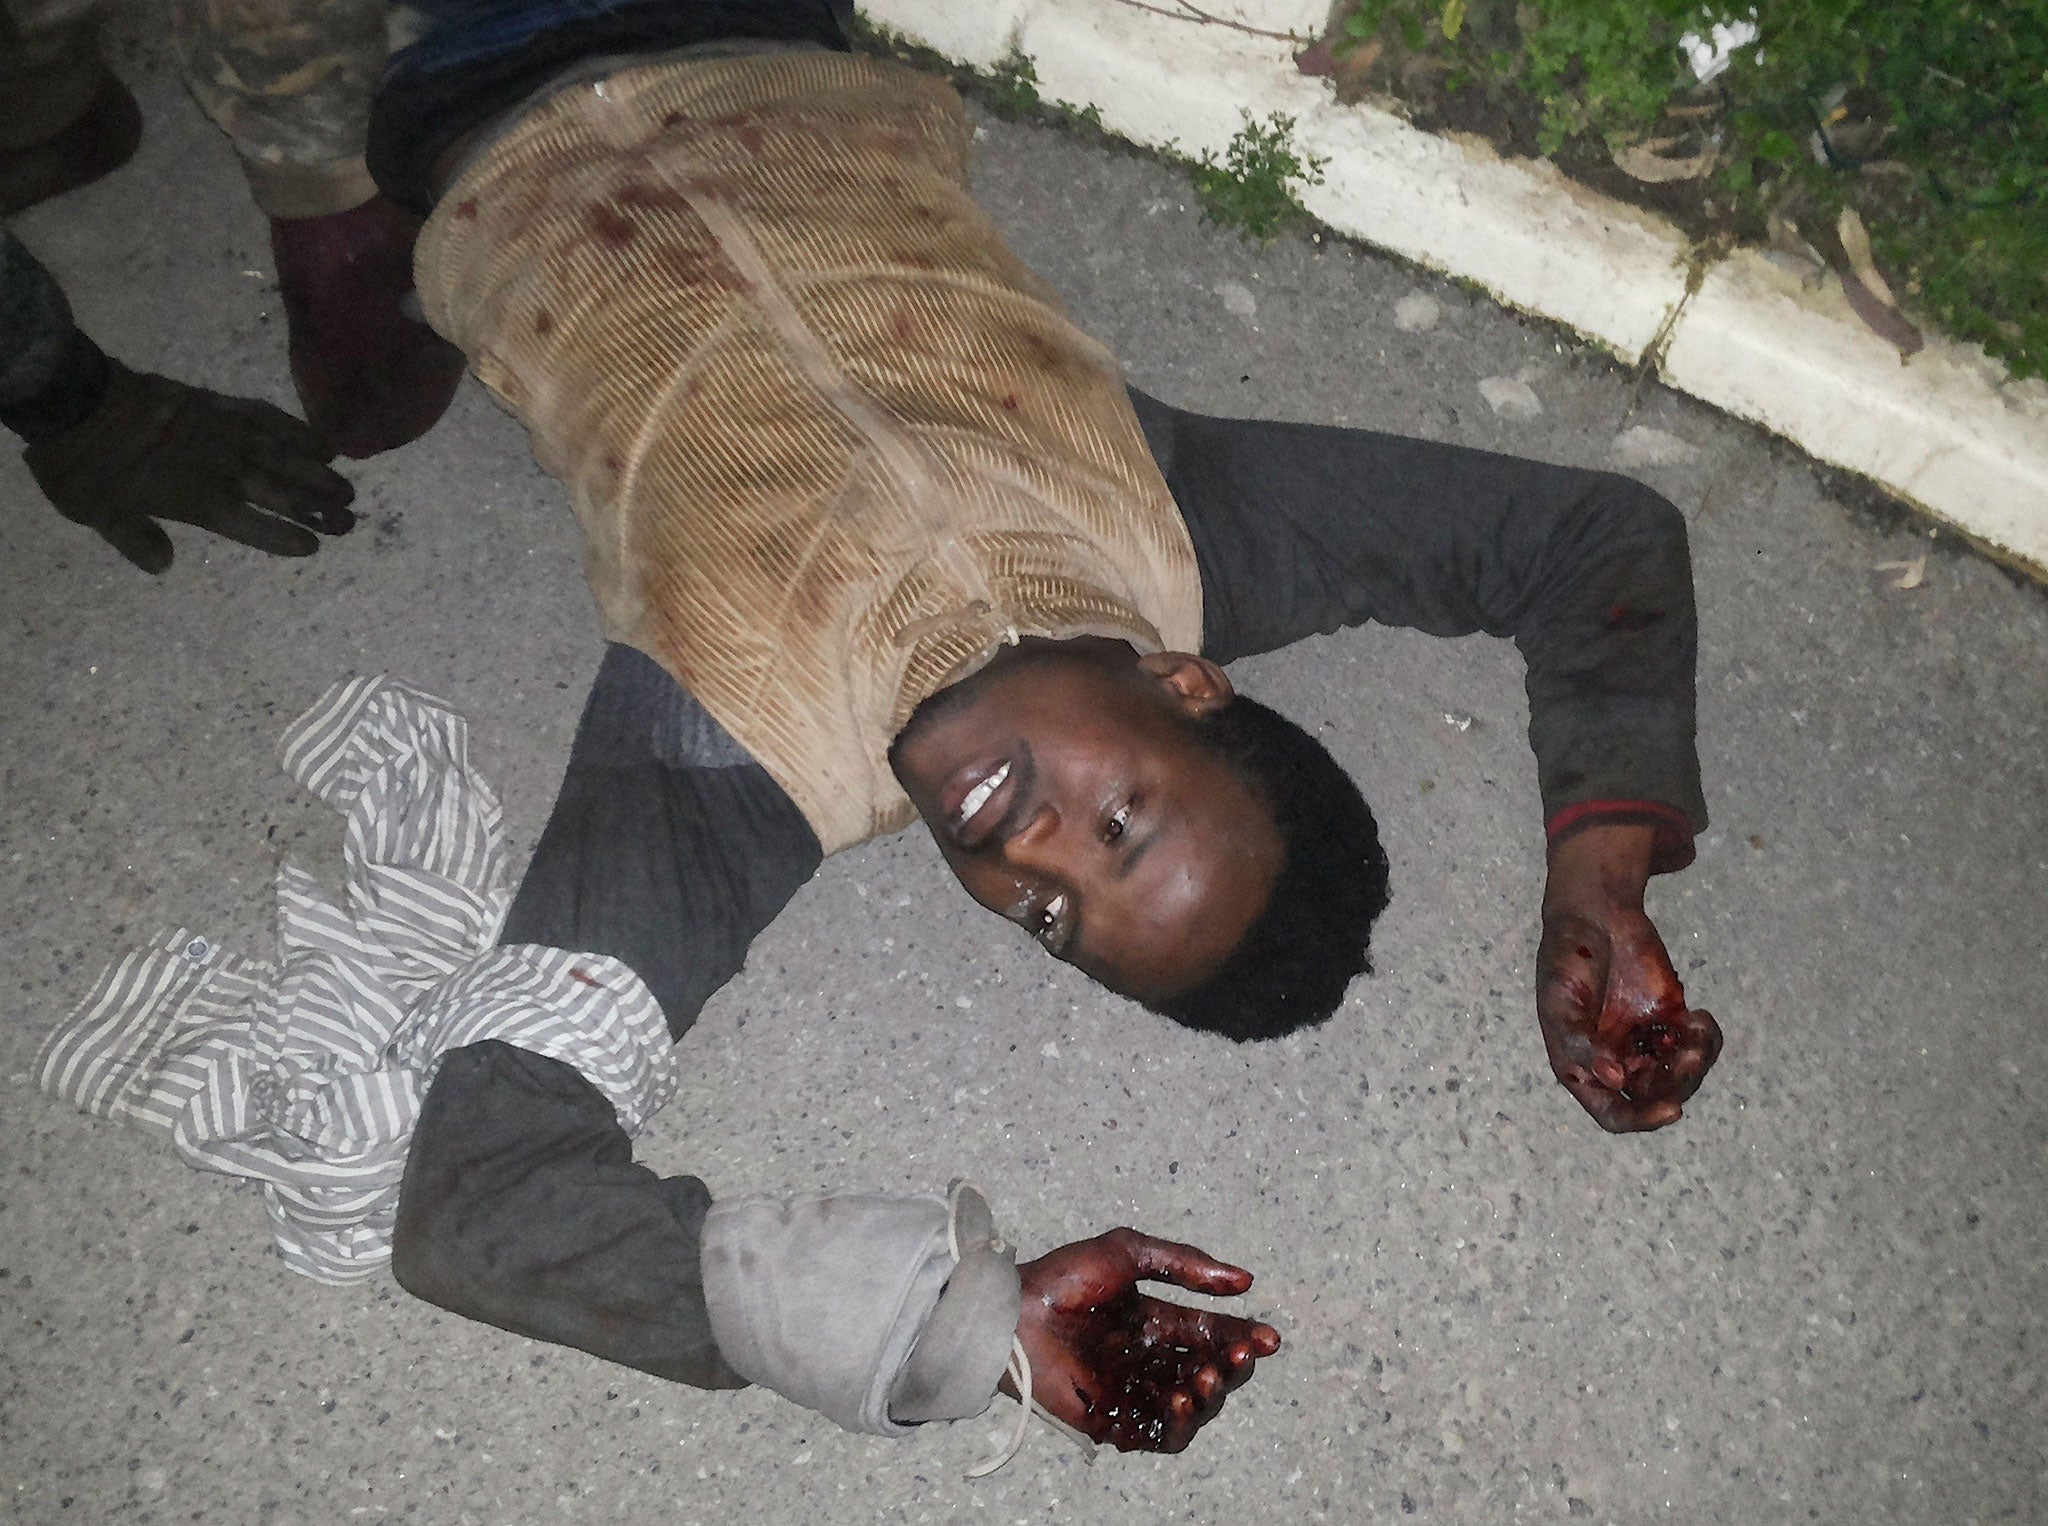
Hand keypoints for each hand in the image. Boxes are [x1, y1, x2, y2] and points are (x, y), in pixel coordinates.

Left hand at [23, 361, 355, 571]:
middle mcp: (221, 469)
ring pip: (284, 456)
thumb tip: (166, 565)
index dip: (284, 537)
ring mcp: (225, 433)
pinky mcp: (220, 404)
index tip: (314, 546)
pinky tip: (320, 442)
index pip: (252, 525)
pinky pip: (268, 417)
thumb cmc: (84, 465)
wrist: (75, 400)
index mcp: (196, 502)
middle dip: (318, 509)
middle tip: (351, 521)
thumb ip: (137, 540)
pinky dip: (297, 430)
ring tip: (348, 488)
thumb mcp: (98, 514)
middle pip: (280, 492)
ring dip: (318, 474)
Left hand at [1013, 1228, 1279, 1452]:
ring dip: (1209, 1397)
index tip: (1268, 1337)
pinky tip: (1182, 1402)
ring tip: (1208, 1378)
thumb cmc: (1062, 1278)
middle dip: (1231, 1368)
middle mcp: (1146, 1359)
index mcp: (1152, 1321)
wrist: (1013, 1311)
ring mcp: (1130, 1391)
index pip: (1207, 1335)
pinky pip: (1156, 1436)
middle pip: (1207, 1373)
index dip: (1240, 1337)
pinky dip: (1177, 1425)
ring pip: (1189, 1408)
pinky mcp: (1111, 1420)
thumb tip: (1244, 1281)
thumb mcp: (1128, 1252)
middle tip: (1240, 1357)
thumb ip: (1184, 1263)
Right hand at [1537, 823, 1722, 1131]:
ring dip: (1696, 1062)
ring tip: (1697, 1028)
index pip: (1613, 1113)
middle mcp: (1615, 1062)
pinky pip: (1698, 1045)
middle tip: (1689, 1055)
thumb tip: (1614, 1080)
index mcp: (1583, 1067)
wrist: (1594, 914)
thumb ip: (1580, 1043)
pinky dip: (1708, 1039)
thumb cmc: (1566, 957)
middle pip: (1655, 1098)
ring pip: (1681, 1076)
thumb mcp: (1559, 1001)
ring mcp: (1645, 1042)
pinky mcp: (1670, 1019)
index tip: (1671, 1109)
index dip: (1641, 1120)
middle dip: (1676, 1084)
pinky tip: (1700, 1017)